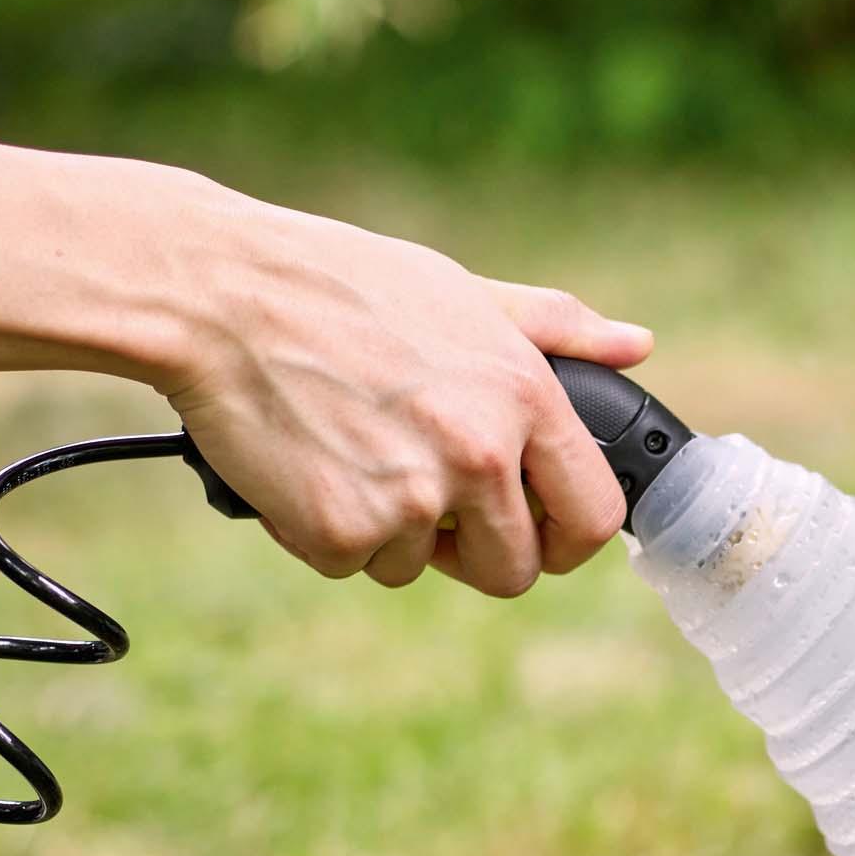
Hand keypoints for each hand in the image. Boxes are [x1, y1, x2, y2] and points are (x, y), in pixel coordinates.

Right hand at [150, 182, 651, 593]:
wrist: (219, 295)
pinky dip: (326, 530)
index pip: (592, 515)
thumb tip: (636, 345)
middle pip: (513, 570)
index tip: (538, 534)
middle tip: (425, 501)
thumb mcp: (462, 292)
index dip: (567, 539)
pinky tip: (306, 462)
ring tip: (349, 448)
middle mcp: (478, 455)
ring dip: (389, 531)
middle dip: (475, 553)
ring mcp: (410, 501)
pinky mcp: (340, 532)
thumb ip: (555, 328)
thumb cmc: (340, 285)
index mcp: (522, 397)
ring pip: (420, 568)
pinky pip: (351, 563)